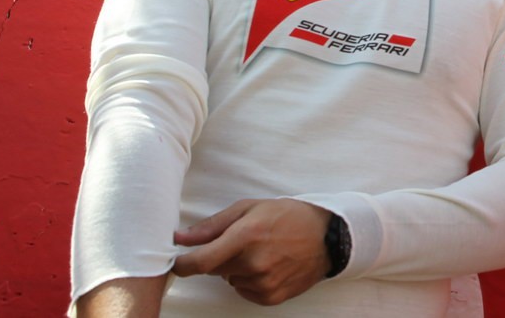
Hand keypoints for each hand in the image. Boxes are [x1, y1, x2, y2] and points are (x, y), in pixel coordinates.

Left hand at [172, 198, 332, 305]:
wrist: (328, 236)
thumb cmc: (287, 216)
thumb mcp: (250, 208)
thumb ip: (212, 225)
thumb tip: (179, 237)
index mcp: (246, 236)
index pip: (201, 261)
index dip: (182, 265)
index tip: (176, 262)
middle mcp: (254, 263)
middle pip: (214, 270)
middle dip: (218, 257)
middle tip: (240, 242)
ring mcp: (264, 282)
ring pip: (230, 279)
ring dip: (236, 268)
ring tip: (260, 251)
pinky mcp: (271, 296)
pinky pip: (245, 291)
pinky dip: (249, 280)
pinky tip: (268, 264)